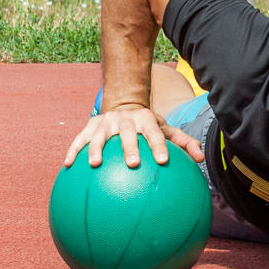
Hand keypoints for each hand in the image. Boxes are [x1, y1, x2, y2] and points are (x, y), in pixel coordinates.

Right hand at [62, 106, 204, 168]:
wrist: (123, 102)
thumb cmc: (148, 124)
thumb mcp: (166, 128)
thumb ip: (184, 142)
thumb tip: (202, 158)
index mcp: (145, 121)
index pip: (154, 133)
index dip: (159, 145)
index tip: (163, 160)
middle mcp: (124, 121)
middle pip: (126, 134)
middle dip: (128, 148)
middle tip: (132, 164)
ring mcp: (105, 123)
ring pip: (99, 135)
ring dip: (95, 148)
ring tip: (94, 164)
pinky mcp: (90, 127)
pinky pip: (79, 139)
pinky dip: (73, 151)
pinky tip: (67, 165)